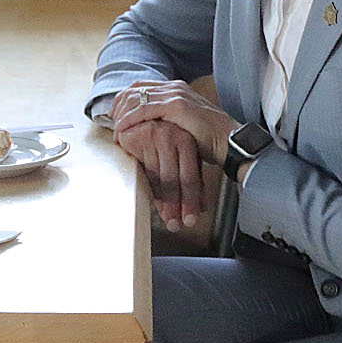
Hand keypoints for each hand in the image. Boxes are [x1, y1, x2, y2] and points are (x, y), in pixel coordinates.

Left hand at [111, 80, 237, 167]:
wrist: (229, 141)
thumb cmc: (208, 139)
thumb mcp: (183, 124)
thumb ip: (166, 119)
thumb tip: (147, 127)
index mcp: (176, 88)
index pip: (140, 86)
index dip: (123, 100)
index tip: (115, 117)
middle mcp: (174, 87)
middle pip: (133, 89)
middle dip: (118, 107)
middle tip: (112, 125)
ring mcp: (175, 94)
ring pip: (135, 99)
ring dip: (121, 116)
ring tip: (116, 132)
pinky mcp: (176, 106)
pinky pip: (143, 110)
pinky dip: (129, 121)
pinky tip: (123, 132)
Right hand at [114, 117, 208, 232]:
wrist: (139, 118)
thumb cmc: (162, 140)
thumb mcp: (181, 157)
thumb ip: (188, 176)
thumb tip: (202, 206)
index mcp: (187, 142)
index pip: (191, 175)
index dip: (192, 199)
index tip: (191, 218)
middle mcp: (174, 138)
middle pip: (176, 179)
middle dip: (177, 205)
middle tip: (177, 224)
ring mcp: (157, 136)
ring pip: (160, 177)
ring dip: (163, 202)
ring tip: (167, 220)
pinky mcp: (139, 137)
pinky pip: (144, 169)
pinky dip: (147, 187)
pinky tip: (151, 202)